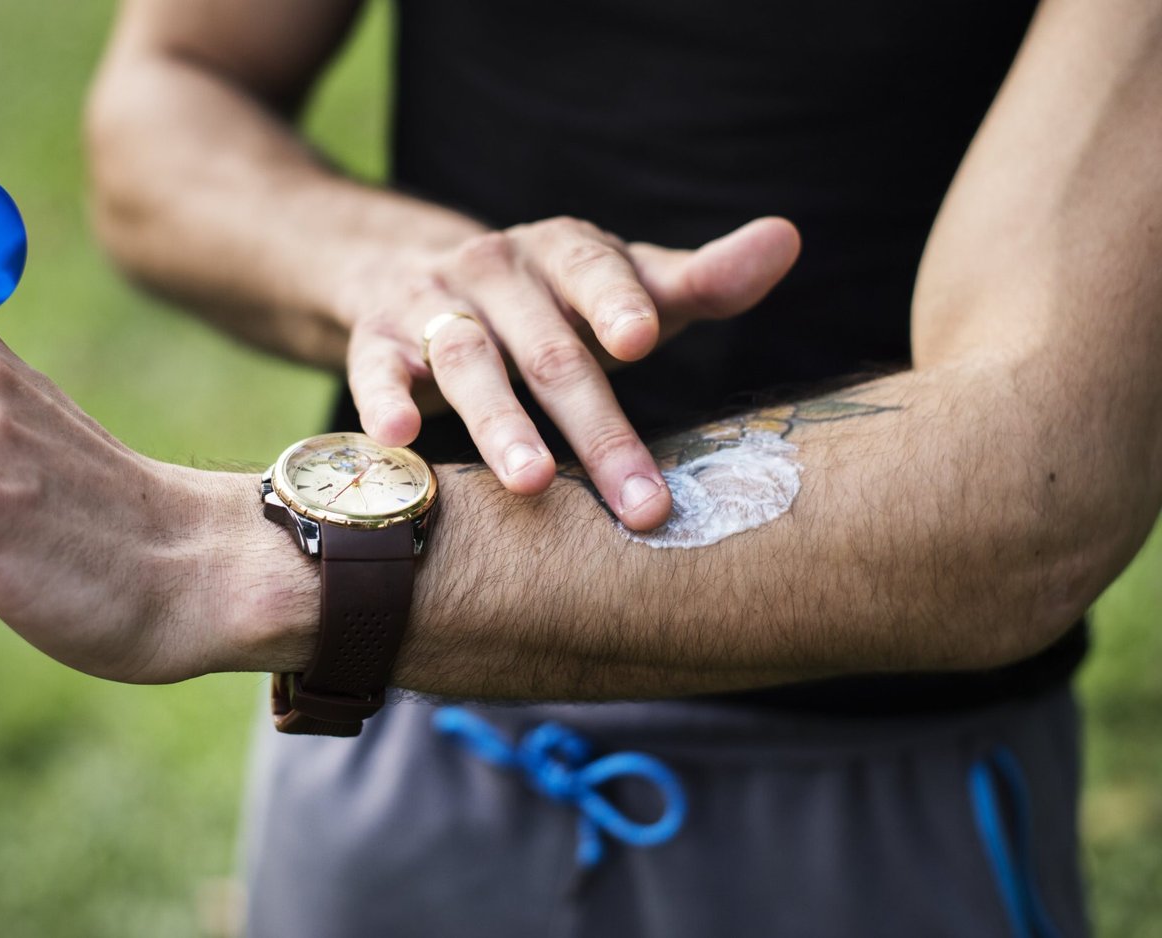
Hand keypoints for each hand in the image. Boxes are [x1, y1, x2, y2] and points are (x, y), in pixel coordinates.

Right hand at [337, 216, 799, 529]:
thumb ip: (699, 279)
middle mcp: (495, 270)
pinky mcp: (375, 340)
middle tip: (638, 501)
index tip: (642, 341)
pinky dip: (383, 401)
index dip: (615, 302)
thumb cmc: (549, 301)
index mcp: (563, 250)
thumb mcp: (621, 286)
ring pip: (464, 361)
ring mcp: (430, 303)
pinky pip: (374, 370)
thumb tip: (787, 239)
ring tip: (530, 484)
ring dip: (498, 423)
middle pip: (547, 348)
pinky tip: (398, 438)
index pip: (593, 269)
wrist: (407, 272)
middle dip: (594, 426)